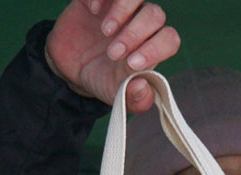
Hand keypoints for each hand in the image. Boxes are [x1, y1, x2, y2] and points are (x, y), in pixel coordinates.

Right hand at [45, 0, 179, 111]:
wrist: (71, 67)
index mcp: (150, 47)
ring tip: (106, 31)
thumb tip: (142, 86)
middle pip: (155, 15)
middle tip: (114, 53)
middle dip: (135, 34)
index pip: (169, 40)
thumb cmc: (101, 79)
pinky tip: (92, 10)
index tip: (132, 64)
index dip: (156, 49)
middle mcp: (141, 23)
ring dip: (123, 11)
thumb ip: (133, 99)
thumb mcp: (115, 95)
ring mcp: (123, 7)